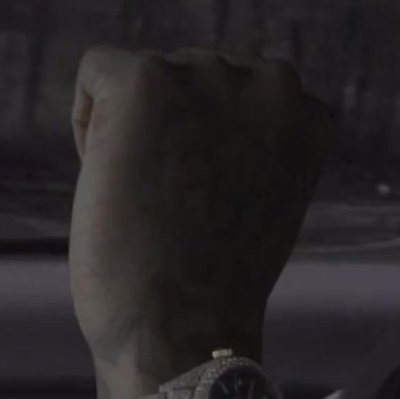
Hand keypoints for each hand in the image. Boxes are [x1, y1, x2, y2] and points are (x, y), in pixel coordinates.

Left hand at [69, 46, 333, 398]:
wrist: (183, 327)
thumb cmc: (214, 282)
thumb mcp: (264, 198)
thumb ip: (252, 141)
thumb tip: (200, 105)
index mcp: (309, 115)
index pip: (243, 95)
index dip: (213, 149)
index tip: (213, 204)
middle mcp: (272, 83)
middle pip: (191, 80)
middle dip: (172, 134)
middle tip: (178, 208)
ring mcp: (211, 76)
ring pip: (146, 78)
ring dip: (135, 133)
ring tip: (152, 198)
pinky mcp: (147, 79)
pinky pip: (97, 71)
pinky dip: (90, 123)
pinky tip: (113, 176)